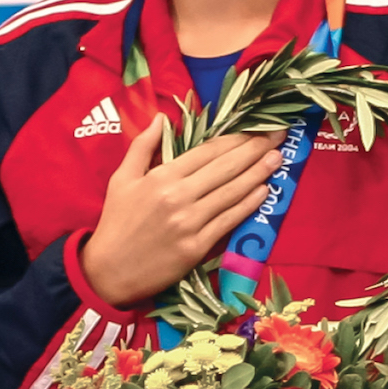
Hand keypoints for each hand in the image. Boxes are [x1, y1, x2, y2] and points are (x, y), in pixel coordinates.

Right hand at [81, 120, 286, 310]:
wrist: (108, 271)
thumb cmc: (116, 222)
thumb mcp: (122, 178)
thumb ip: (142, 145)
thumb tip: (161, 117)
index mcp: (161, 176)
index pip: (207, 151)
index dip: (235, 138)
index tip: (256, 127)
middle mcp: (178, 196)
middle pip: (225, 167)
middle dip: (255, 149)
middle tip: (279, 135)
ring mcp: (189, 222)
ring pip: (232, 192)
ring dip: (259, 173)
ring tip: (278, 157)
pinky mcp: (197, 247)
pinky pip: (229, 220)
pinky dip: (249, 204)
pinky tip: (264, 191)